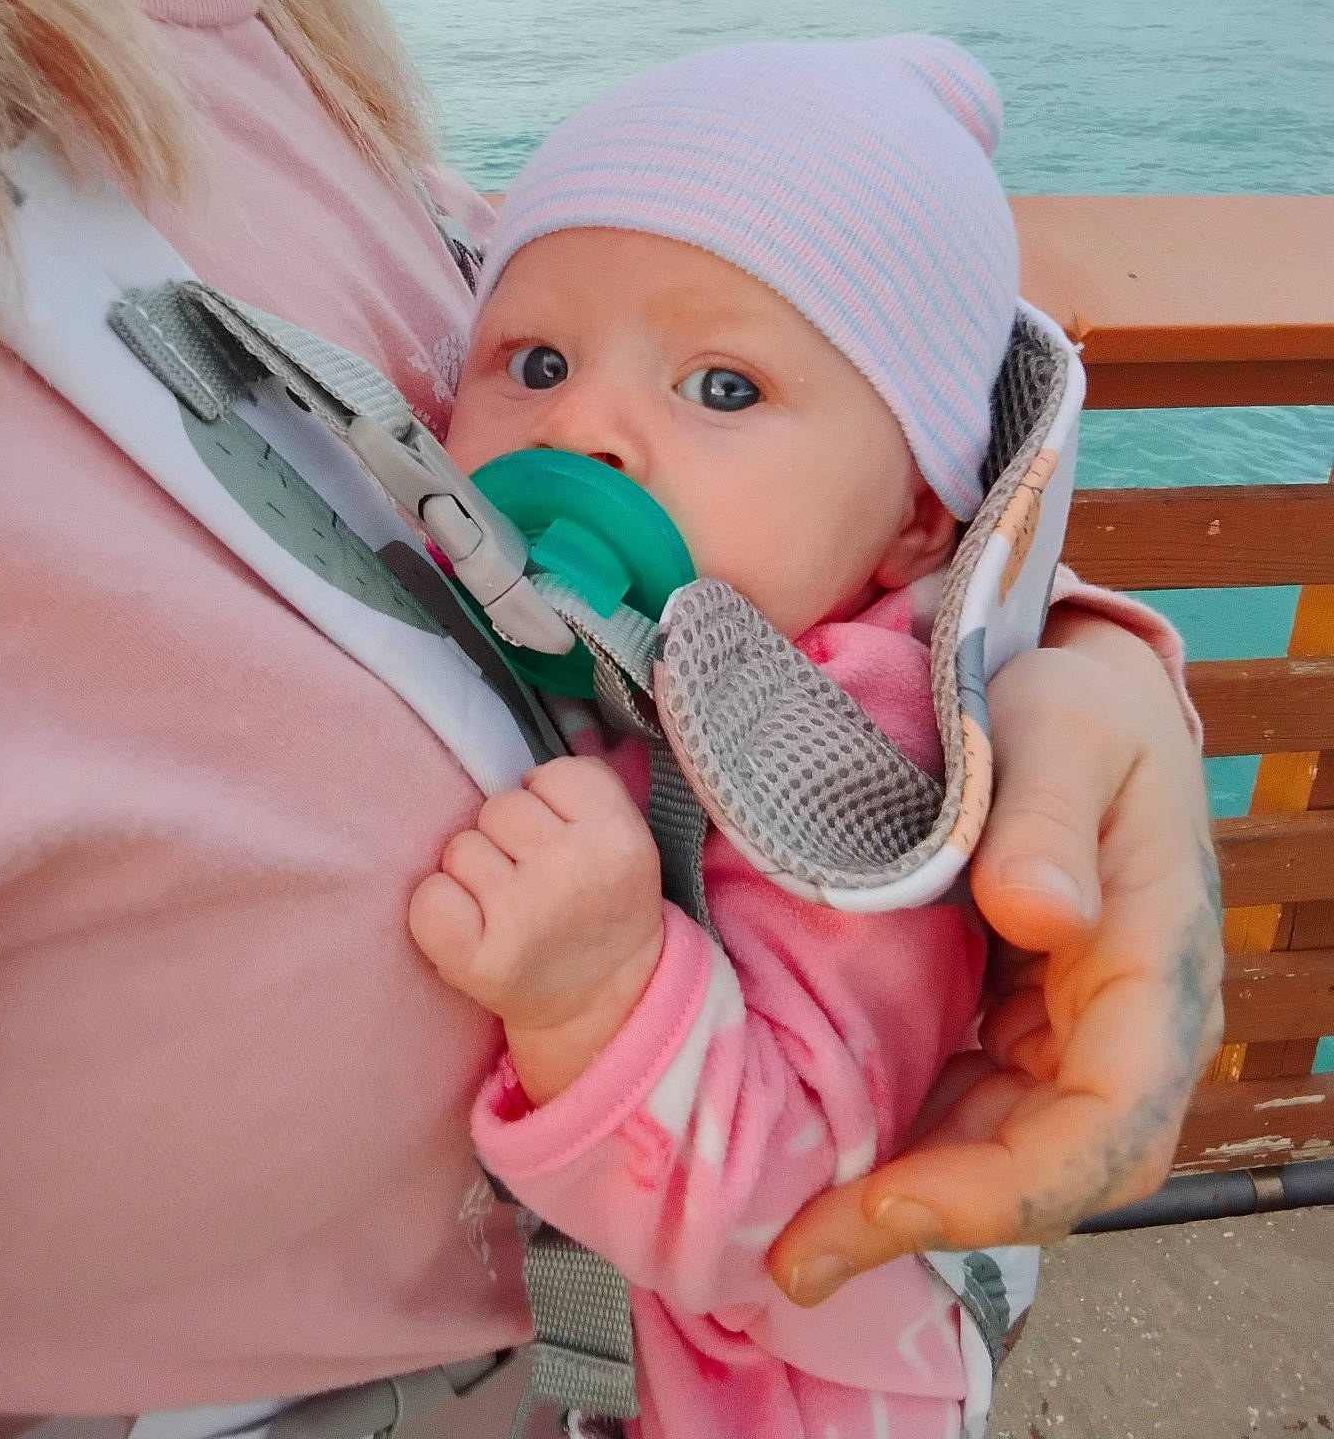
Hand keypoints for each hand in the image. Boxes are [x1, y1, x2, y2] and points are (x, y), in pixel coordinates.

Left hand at [408, 757, 665, 1103]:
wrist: (605, 1001)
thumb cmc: (601, 904)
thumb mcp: (623, 837)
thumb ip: (584, 789)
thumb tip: (517, 763)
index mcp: (619, 836)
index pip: (549, 773)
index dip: (548, 803)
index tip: (562, 840)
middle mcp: (574, 872)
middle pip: (500, 807)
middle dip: (508, 838)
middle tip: (534, 880)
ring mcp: (524, 917)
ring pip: (461, 847)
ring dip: (475, 874)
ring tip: (507, 907)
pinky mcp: (480, 959)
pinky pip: (429, 897)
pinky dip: (440, 909)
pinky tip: (472, 927)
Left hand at [768, 611, 1222, 1305]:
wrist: (1073, 690)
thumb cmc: (1075, 707)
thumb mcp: (1065, 733)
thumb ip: (1049, 815)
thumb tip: (1042, 912)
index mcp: (1152, 972)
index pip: (1103, 1132)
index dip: (1001, 1192)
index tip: (883, 1205)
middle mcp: (1121, 1027)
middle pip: (1048, 1171)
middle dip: (932, 1219)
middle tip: (798, 1251)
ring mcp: (1068, 1032)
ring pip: (1002, 1153)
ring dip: (907, 1195)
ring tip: (790, 1227)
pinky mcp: (1018, 1021)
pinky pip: (968, 1105)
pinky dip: (903, 1139)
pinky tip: (821, 1149)